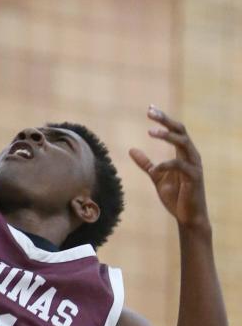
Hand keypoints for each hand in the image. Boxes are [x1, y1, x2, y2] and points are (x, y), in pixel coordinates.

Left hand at [130, 107, 210, 232]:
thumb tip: (132, 149)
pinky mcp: (194, 178)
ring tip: (152, 132)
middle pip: (180, 131)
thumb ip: (146, 163)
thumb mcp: (157, 177)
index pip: (175, 130)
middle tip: (150, 113)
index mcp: (183, 153)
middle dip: (165, 120)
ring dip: (168, 136)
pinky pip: (181, 165)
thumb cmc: (176, 196)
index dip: (163, 119)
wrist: (188, 217)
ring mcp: (194, 166)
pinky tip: (157, 168)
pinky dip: (168, 164)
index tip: (150, 108)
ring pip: (184, 143)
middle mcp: (191, 156)